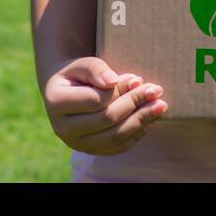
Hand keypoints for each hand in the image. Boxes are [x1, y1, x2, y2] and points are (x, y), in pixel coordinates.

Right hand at [42, 57, 167, 155]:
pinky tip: (150, 121)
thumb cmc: (77, 74)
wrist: (67, 91)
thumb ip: (97, 69)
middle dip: (134, 104)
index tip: (138, 78)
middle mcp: (62, 128)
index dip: (120, 89)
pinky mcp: (90, 151)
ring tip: (160, 106)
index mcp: (55, 102)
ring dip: (141, 121)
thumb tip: (113, 82)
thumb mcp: (83, 63)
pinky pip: (116, 148)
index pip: (96, 99)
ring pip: (114, 137)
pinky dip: (136, 135)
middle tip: (156, 90)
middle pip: (106, 119)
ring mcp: (75, 143)